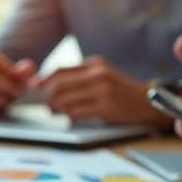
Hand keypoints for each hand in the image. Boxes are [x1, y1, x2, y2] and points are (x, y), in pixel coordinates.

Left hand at [34, 56, 168, 126]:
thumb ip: (81, 77)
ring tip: (57, 113)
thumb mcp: (103, 76)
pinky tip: (71, 118)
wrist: (148, 103)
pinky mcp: (106, 106)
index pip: (60, 70)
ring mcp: (102, 90)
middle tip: (47, 107)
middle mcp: (98, 74)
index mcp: (95, 64)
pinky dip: (68, 116)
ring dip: (56, 108)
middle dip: (47, 98)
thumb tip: (49, 84)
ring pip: (64, 99)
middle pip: (59, 85)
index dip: (43, 80)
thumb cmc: (121, 92)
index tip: (33, 88)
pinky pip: (75, 112)